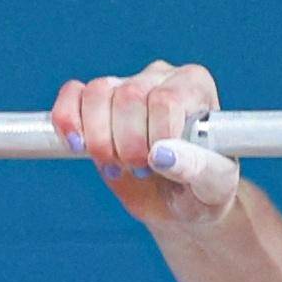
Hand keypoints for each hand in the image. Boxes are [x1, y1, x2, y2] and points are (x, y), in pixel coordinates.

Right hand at [49, 59, 241, 223]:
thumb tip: (162, 154)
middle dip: (128, 144)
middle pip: (128, 95)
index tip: (161, 164)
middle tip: (141, 169)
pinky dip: (67, 120)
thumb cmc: (203, 189)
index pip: (165, 99)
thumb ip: (198, 169)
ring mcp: (125, 85)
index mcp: (196, 86)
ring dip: (99, 139)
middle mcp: (160, 78)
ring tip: (116, 164)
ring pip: (96, 92)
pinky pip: (72, 94)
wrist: (177, 203)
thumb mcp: (214, 186)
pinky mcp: (95, 102)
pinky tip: (78, 146)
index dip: (156, 137)